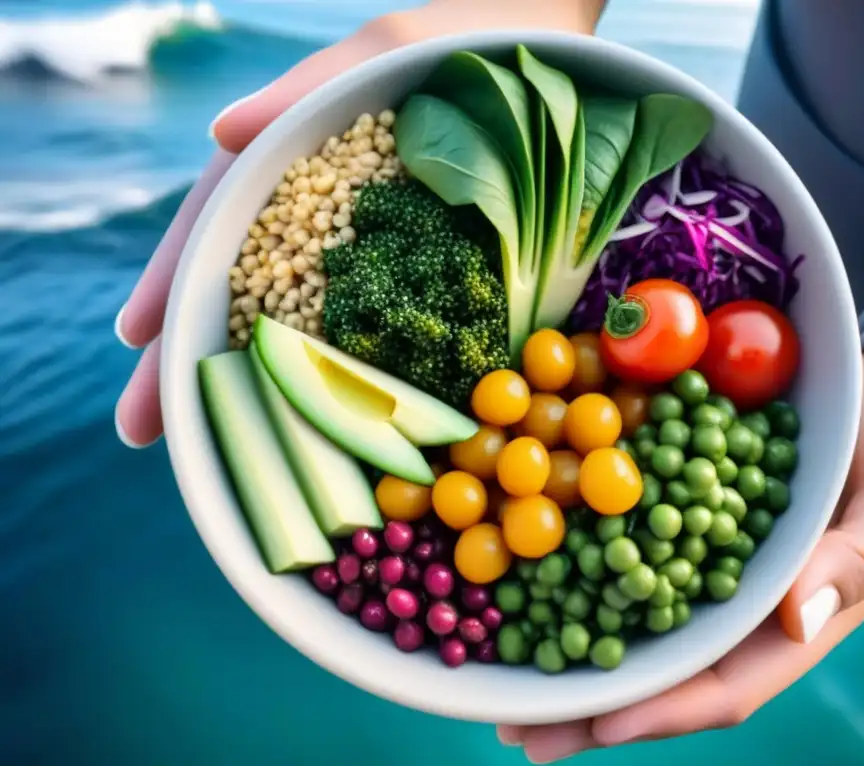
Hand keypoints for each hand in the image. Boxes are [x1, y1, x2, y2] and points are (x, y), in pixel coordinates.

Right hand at [113, 0, 605, 446]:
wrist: (542, 54)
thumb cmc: (456, 42)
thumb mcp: (381, 52)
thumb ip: (306, 89)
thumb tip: (220, 132)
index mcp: (293, 163)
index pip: (216, 223)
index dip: (173, 279)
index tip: (138, 341)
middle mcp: (323, 216)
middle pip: (242, 286)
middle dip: (189, 355)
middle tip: (142, 427)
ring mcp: (370, 250)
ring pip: (300, 319)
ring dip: (253, 380)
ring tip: (205, 442)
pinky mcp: (425, 273)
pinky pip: (378, 329)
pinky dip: (340, 375)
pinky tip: (317, 420)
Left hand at [498, 346, 863, 763]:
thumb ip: (857, 562)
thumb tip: (796, 623)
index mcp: (795, 619)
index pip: (728, 684)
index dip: (664, 711)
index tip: (600, 729)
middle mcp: (739, 601)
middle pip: (661, 666)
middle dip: (593, 706)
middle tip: (517, 730)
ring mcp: (705, 558)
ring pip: (632, 617)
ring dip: (570, 646)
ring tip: (502, 678)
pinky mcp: (681, 511)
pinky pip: (627, 548)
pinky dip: (578, 569)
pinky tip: (527, 577)